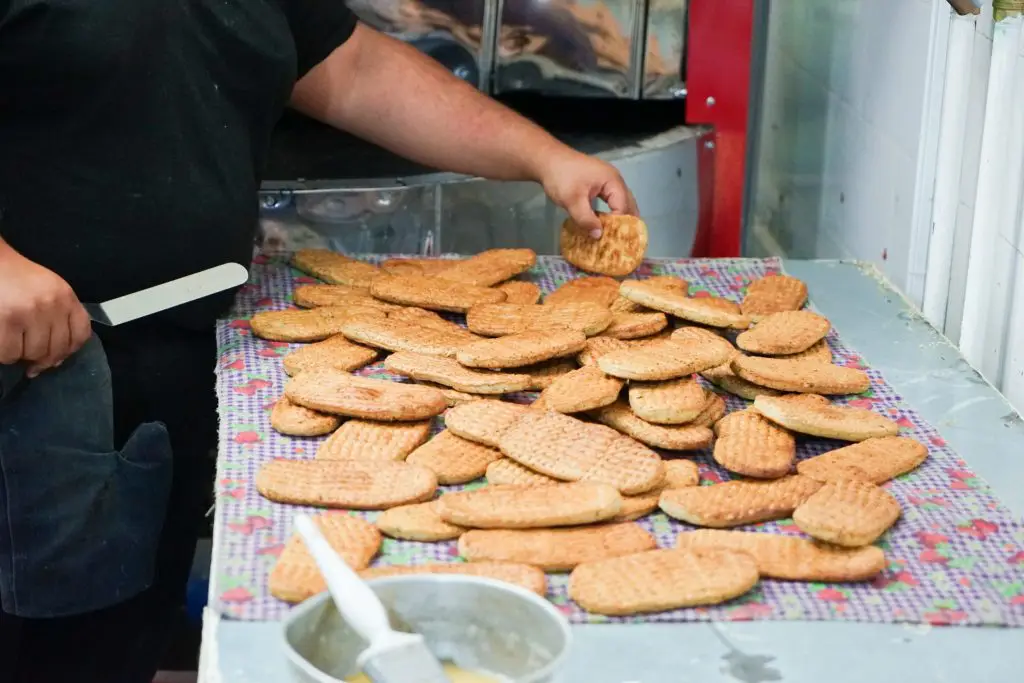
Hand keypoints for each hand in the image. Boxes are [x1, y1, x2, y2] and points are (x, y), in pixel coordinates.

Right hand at [0, 245, 91, 376]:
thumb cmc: (15, 277)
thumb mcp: (48, 290)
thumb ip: (58, 316)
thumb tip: (56, 359)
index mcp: (66, 296)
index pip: (81, 334)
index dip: (69, 350)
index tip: (56, 356)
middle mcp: (53, 304)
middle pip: (57, 349)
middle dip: (42, 357)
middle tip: (28, 353)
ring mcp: (31, 312)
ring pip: (34, 353)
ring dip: (22, 355)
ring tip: (13, 341)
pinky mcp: (8, 319)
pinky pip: (11, 353)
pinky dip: (6, 354)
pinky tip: (3, 341)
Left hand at [537, 150, 638, 238]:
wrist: (548, 160)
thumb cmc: (561, 178)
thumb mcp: (572, 201)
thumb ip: (585, 219)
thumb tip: (598, 235)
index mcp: (612, 181)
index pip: (623, 207)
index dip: (619, 225)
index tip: (614, 241)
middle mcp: (615, 179)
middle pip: (627, 203)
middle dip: (626, 222)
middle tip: (624, 241)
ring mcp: (608, 180)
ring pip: (620, 201)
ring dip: (619, 217)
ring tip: (617, 236)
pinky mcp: (599, 183)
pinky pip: (611, 199)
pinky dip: (611, 211)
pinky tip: (606, 223)